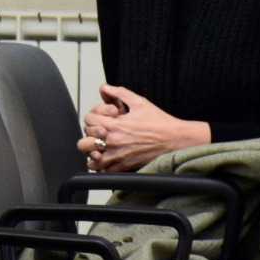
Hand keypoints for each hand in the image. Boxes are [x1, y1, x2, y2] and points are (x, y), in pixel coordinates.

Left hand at [77, 84, 210, 171]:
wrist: (175, 139)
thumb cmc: (160, 122)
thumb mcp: (139, 102)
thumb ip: (119, 93)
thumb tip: (105, 87)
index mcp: (114, 125)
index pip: (88, 121)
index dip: (92, 117)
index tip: (100, 118)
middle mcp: (113, 142)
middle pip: (84, 143)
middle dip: (88, 137)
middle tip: (97, 134)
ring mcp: (118, 156)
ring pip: (92, 161)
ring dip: (93, 154)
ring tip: (99, 148)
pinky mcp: (125, 167)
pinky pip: (105, 172)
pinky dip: (102, 167)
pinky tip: (107, 159)